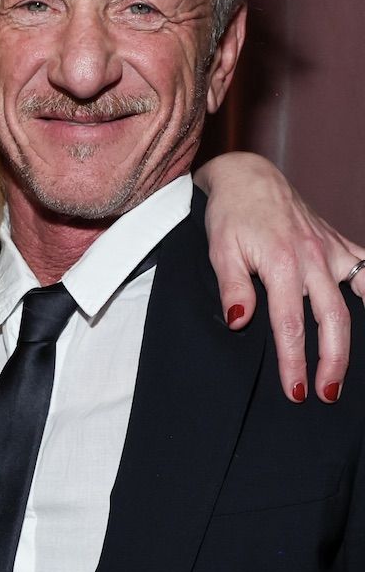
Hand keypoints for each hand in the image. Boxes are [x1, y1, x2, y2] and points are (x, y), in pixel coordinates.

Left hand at [197, 153, 364, 402]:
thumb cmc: (231, 214)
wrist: (248, 177)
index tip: (296, 390)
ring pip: (355, 300)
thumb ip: (233, 287)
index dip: (295, 362)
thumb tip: (238, 321)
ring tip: (348, 369)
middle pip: (333, 320)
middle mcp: (313, 258)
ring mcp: (330, 251)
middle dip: (332, 361)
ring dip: (354, 337)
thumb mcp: (220, 250)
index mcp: (282, 264)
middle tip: (325, 394)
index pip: (291, 325)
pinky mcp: (338, 243)